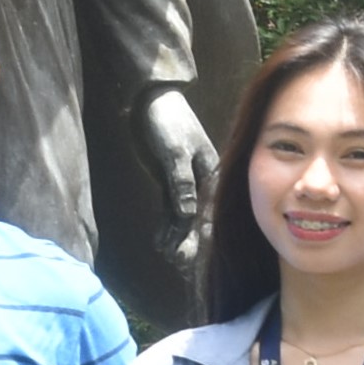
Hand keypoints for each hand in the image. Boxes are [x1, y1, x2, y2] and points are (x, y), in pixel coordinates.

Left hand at [137, 89, 217, 256]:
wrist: (152, 102)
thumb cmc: (169, 121)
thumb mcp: (175, 152)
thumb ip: (181, 183)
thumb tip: (187, 215)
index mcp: (211, 173)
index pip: (208, 211)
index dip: (201, 236)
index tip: (192, 256)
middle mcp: (203, 181)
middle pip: (197, 218)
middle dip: (189, 241)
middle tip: (178, 263)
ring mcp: (185, 182)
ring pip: (183, 216)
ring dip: (176, 237)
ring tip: (167, 256)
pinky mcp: (171, 182)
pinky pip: (170, 209)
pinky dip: (166, 225)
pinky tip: (160, 242)